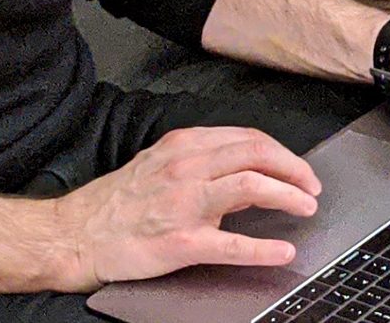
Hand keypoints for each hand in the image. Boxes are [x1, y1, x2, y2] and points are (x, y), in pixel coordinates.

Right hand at [52, 126, 321, 289]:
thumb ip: (207, 168)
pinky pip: (232, 244)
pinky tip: (283, 251)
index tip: (300, 170)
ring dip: (288, 195)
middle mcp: (186, 168)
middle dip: (295, 170)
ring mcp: (184, 204)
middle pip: (257, 154)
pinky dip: (264, 248)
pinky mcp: (181, 242)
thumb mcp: (162, 167)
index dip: (283, 154)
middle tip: (312, 188)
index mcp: (184, 146)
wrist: (77, 234)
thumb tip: (253, 179)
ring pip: (251, 186)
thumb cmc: (118, 203)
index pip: (248, 138)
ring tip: (306, 207)